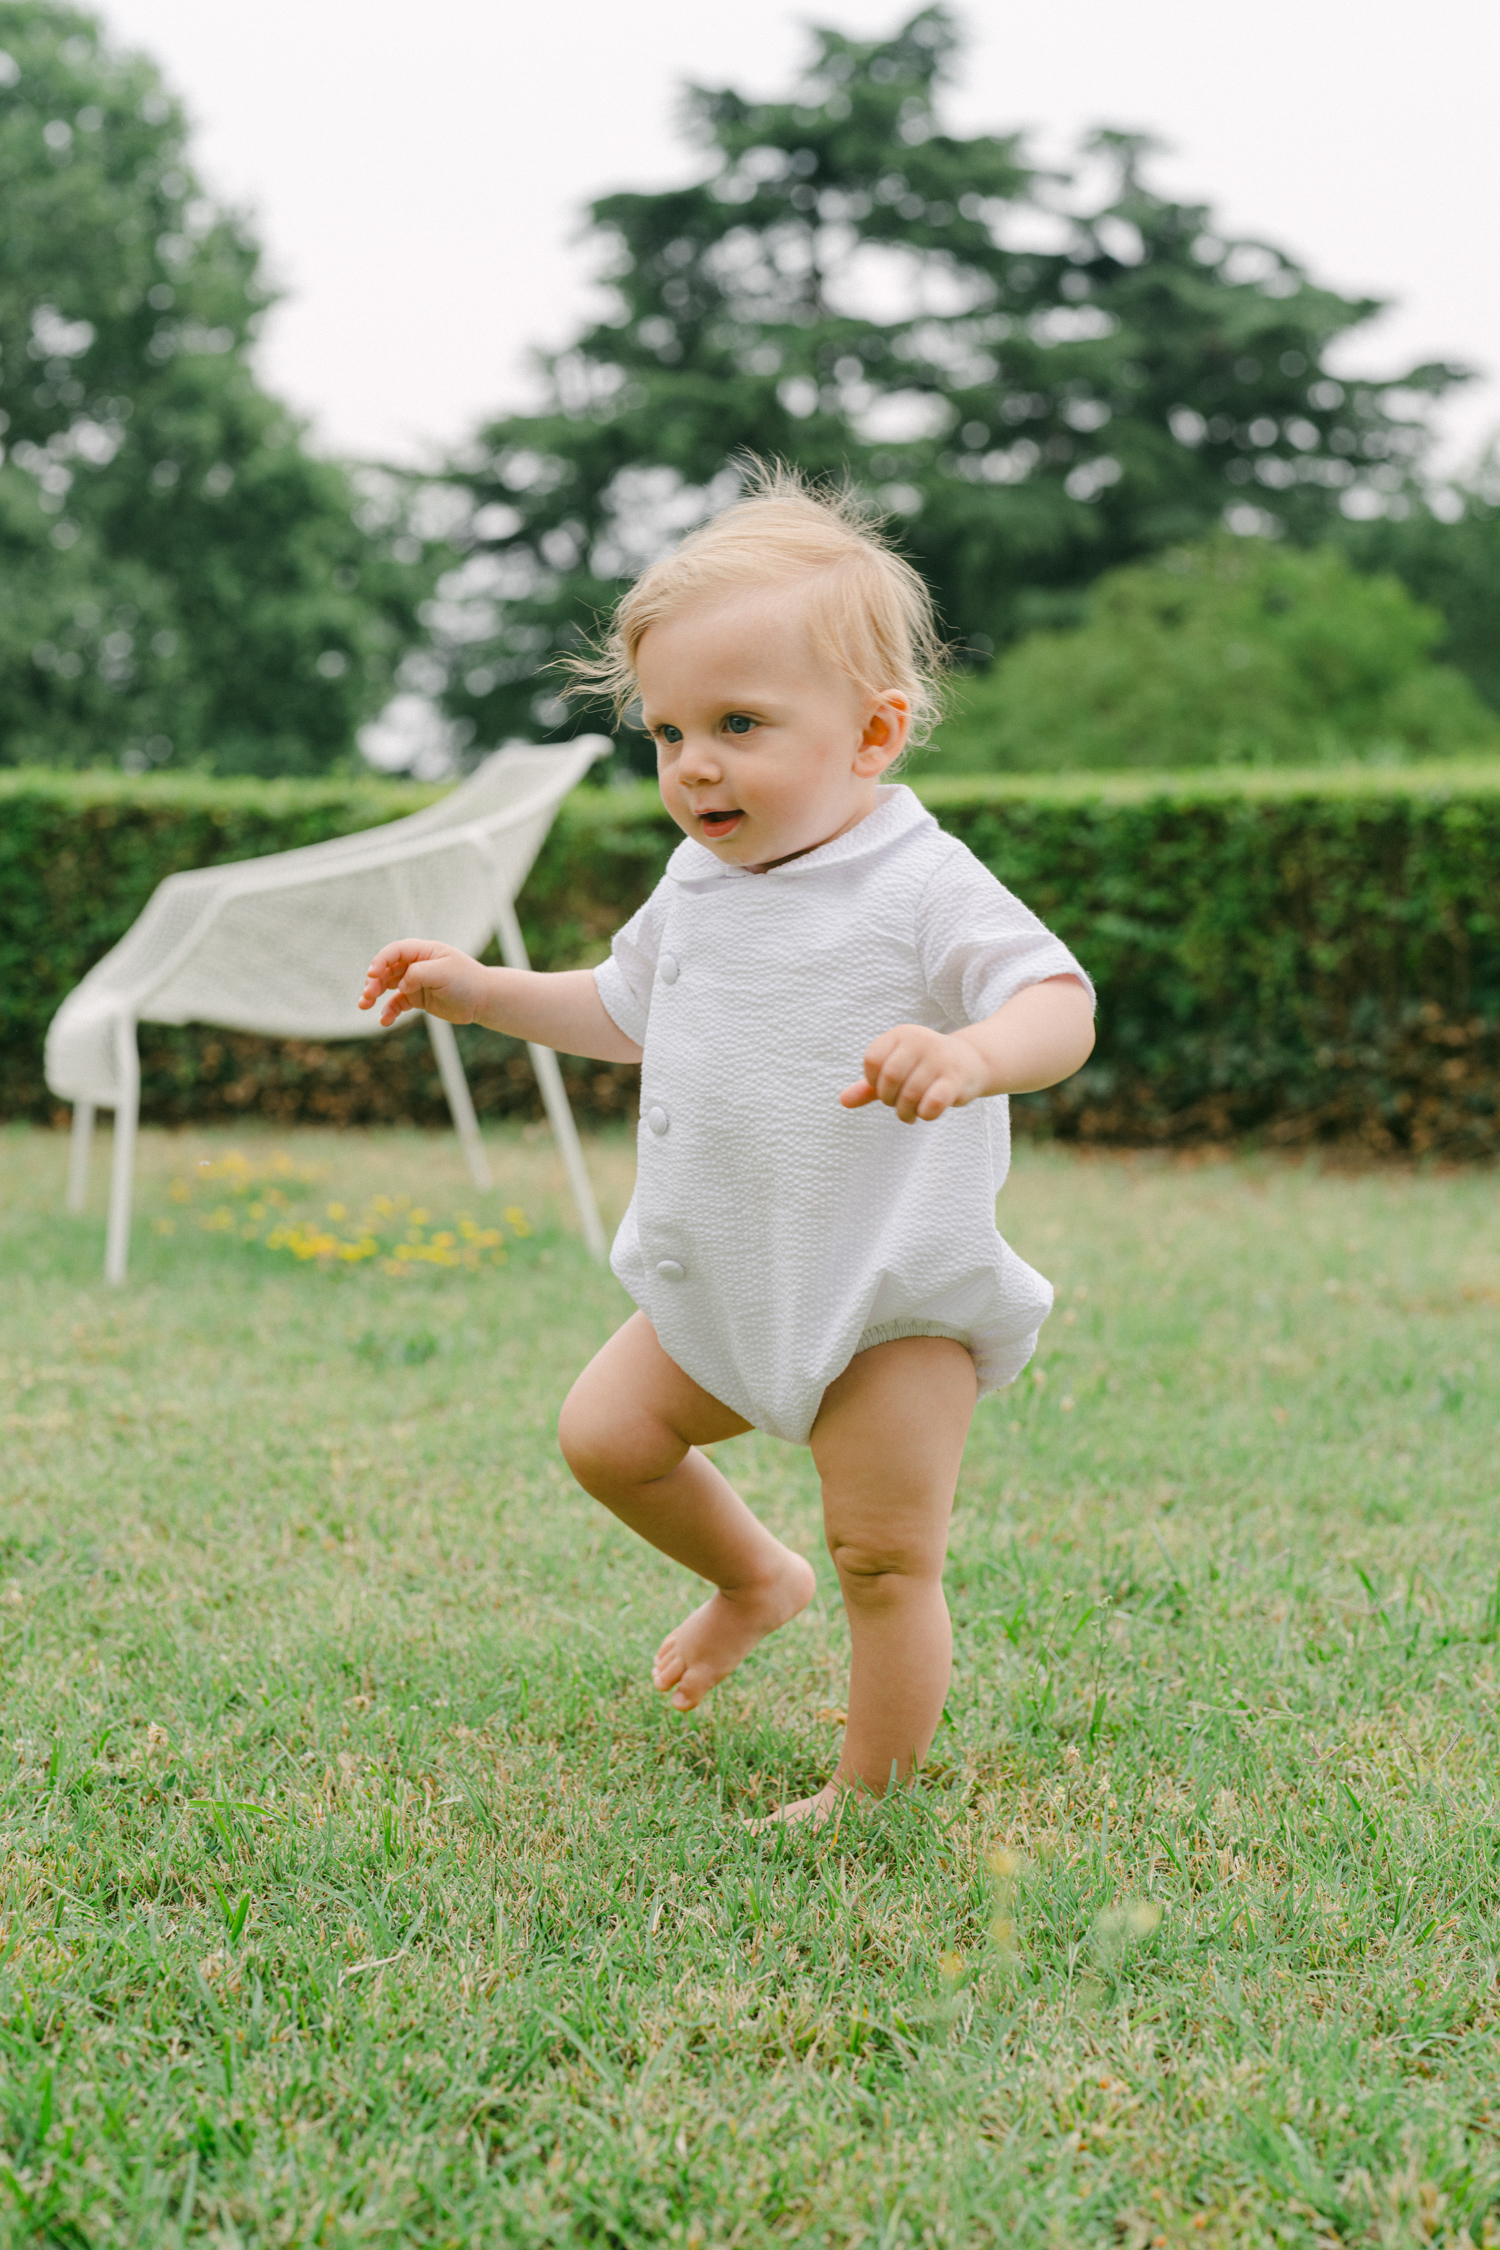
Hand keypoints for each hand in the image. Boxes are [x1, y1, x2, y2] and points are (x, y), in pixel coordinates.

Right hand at [358, 940, 489, 1027]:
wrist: (484, 1000)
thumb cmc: (467, 981)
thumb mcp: (443, 973)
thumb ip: (418, 974)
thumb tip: (400, 984)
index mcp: (423, 951)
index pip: (395, 951)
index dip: (380, 961)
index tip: (372, 975)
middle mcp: (417, 964)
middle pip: (387, 969)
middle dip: (373, 981)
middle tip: (367, 995)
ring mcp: (416, 981)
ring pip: (388, 986)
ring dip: (374, 994)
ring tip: (364, 1005)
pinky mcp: (417, 998)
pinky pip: (397, 1003)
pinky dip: (389, 1011)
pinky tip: (384, 1020)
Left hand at [839, 1023, 987, 1123]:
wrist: (972, 1062)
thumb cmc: (926, 1068)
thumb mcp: (897, 1071)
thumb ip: (869, 1086)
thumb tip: (843, 1101)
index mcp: (902, 1034)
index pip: (872, 1060)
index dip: (873, 1081)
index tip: (885, 1087)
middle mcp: (921, 1040)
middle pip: (889, 1078)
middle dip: (889, 1099)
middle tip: (898, 1105)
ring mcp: (940, 1058)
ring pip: (909, 1094)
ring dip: (905, 1112)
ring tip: (910, 1114)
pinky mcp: (956, 1079)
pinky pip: (931, 1104)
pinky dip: (924, 1114)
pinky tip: (927, 1113)